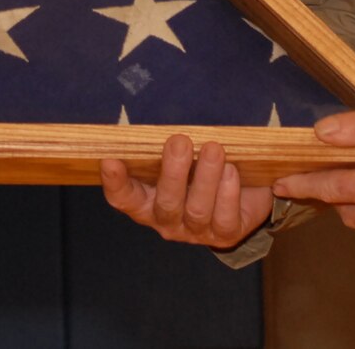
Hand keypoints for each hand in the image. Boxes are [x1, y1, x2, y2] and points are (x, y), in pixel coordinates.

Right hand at [101, 134, 273, 249]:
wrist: (244, 195)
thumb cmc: (201, 168)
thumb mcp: (182, 158)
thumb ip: (170, 147)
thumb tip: (166, 120)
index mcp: (147, 201)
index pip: (124, 197)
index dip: (115, 182)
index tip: (110, 160)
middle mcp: (167, 220)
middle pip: (165, 203)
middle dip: (173, 171)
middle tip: (180, 141)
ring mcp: (195, 231)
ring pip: (196, 210)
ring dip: (205, 177)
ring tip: (214, 149)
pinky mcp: (225, 234)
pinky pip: (224, 219)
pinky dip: (227, 193)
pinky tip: (231, 171)